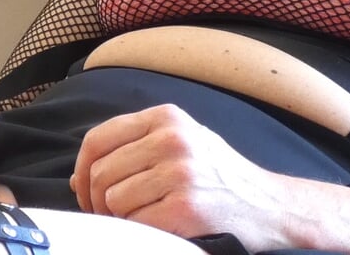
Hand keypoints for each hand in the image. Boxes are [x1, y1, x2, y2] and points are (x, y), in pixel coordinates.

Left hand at [71, 104, 349, 253]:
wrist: (270, 207)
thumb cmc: (219, 178)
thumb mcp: (182, 143)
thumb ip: (134, 148)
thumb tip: (80, 176)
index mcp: (166, 118)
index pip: (98, 139)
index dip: (82, 171)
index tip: (85, 192)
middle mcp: (173, 138)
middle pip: (100, 173)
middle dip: (97, 201)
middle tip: (111, 216)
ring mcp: (180, 172)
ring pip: (113, 200)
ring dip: (121, 218)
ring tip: (144, 219)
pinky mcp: (185, 207)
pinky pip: (134, 223)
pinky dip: (139, 231)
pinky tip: (160, 227)